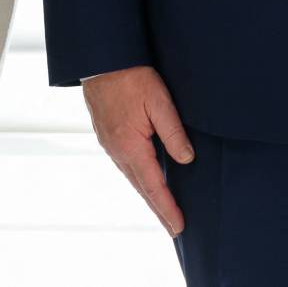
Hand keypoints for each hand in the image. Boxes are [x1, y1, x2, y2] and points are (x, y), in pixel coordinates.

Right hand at [82, 65, 193, 236]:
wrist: (102, 61)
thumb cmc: (132, 77)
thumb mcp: (159, 100)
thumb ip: (173, 131)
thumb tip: (186, 159)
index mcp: (130, 146)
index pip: (153, 185)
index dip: (167, 206)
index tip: (179, 225)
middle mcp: (117, 151)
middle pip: (141, 187)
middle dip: (159, 208)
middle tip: (175, 227)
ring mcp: (110, 145)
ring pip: (133, 177)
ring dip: (149, 195)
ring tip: (165, 209)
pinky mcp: (109, 137)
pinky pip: (127, 165)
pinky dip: (140, 178)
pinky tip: (148, 180)